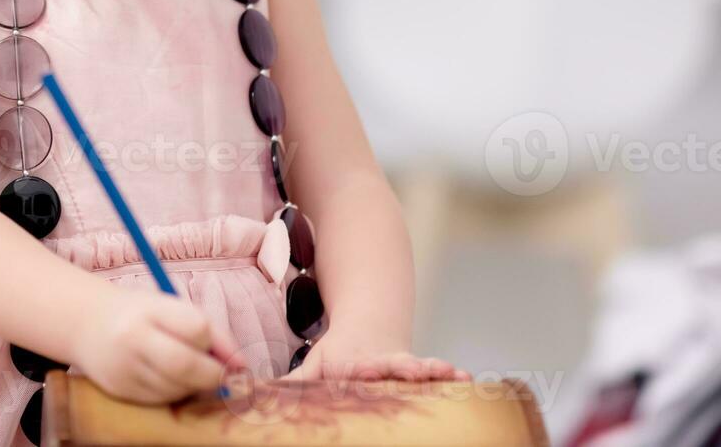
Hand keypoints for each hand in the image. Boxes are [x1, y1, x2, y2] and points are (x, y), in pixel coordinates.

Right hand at [70, 288, 244, 403]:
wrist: (86, 323)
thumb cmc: (140, 313)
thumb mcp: (171, 307)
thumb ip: (208, 331)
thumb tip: (241, 367)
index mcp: (150, 309)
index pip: (197, 328)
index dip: (219, 344)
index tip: (229, 355)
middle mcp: (133, 338)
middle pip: (186, 364)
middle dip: (214, 376)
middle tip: (224, 377)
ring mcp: (124, 366)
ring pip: (176, 388)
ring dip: (195, 386)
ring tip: (190, 371)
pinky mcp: (120, 390)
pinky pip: (161, 400)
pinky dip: (176, 393)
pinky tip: (170, 379)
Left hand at [284, 329, 470, 382]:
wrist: (372, 325)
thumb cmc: (340, 354)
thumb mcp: (316, 365)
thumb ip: (292, 384)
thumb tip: (254, 396)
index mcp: (353, 365)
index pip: (356, 369)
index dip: (360, 370)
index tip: (366, 370)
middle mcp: (381, 365)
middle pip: (391, 368)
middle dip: (404, 370)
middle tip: (415, 371)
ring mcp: (403, 366)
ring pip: (419, 368)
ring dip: (433, 371)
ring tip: (452, 373)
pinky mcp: (421, 370)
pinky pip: (437, 372)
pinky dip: (450, 375)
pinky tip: (467, 379)